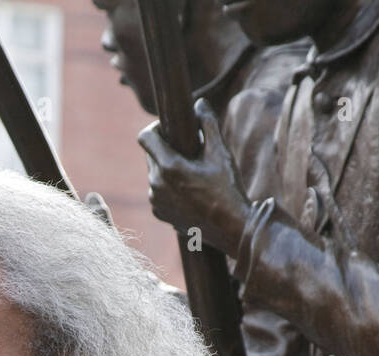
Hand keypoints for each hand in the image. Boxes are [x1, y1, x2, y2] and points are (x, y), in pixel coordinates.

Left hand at [138, 98, 252, 255]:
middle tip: (189, 150)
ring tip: (191, 172)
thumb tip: (200, 103)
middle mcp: (157, 185)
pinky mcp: (160, 213)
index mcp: (169, 168)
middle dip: (165, 148)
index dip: (156, 128)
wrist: (232, 229)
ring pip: (155, 174)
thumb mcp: (221, 154)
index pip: (145, 137)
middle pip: (150, 154)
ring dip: (167, 168)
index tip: (171, 130)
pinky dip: (168, 188)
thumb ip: (208, 124)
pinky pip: (158, 192)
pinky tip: (188, 191)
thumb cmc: (228, 190)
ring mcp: (156, 201)